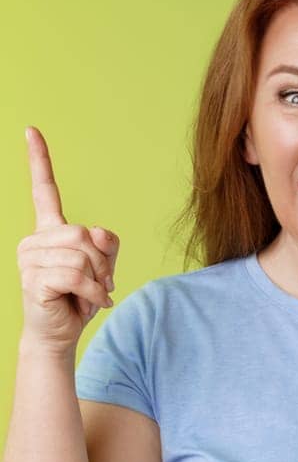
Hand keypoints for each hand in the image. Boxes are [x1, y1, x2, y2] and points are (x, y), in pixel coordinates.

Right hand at [17, 126, 119, 352]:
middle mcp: (34, 239)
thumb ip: (106, 244)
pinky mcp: (32, 280)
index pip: (43, 189)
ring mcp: (29, 259)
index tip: (30, 129)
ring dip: (98, 279)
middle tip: (99, 283)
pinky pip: (77, 276)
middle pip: (83, 234)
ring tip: (89, 293)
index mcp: (50, 230)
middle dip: (102, 262)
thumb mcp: (103, 265)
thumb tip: (94, 235)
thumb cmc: (80, 296)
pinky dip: (93, 292)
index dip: (39, 160)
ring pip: (82, 255)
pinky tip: (91, 303)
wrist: (61, 331)